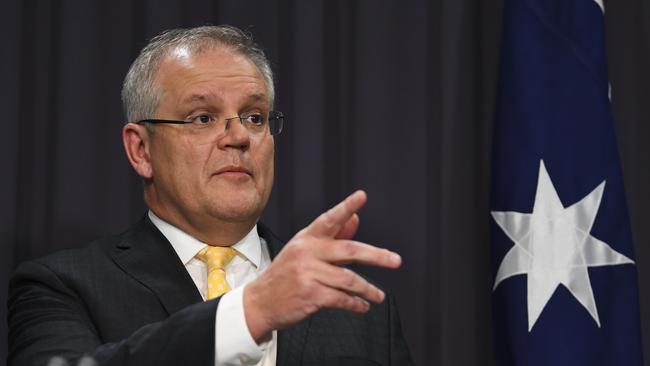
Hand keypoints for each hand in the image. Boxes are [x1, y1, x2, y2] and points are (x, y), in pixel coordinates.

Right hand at [243, 190, 401, 341]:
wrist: (260, 302)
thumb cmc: (286, 275)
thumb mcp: (305, 251)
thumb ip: (334, 236)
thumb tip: (356, 219)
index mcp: (307, 238)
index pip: (330, 219)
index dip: (347, 207)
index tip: (362, 196)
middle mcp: (307, 252)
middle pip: (349, 249)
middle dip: (377, 256)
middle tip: (395, 261)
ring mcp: (308, 274)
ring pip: (349, 279)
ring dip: (368, 289)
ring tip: (378, 296)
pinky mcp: (310, 295)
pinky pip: (342, 298)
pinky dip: (355, 303)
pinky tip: (362, 306)